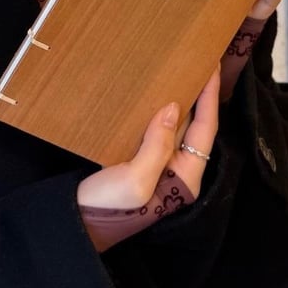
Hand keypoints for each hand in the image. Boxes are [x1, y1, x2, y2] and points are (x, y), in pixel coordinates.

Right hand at [77, 68, 219, 210]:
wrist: (76, 224)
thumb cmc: (109, 206)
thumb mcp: (135, 180)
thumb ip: (158, 146)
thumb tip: (174, 108)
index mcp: (185, 178)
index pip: (205, 130)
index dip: (210, 98)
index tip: (211, 66)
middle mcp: (176, 171)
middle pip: (193, 128)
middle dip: (198, 96)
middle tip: (198, 63)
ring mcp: (157, 166)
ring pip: (173, 127)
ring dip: (177, 100)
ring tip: (178, 71)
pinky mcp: (137, 161)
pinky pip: (153, 131)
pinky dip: (155, 111)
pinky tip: (151, 93)